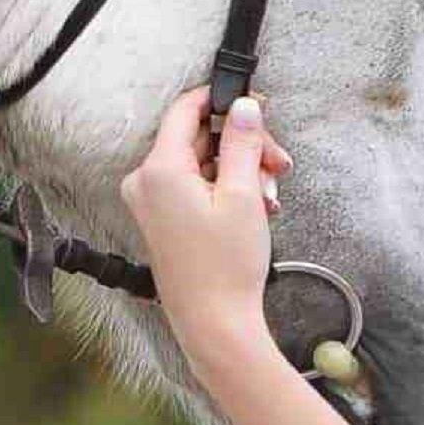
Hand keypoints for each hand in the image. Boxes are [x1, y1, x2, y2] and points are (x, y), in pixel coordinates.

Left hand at [116, 86, 293, 354]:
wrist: (214, 324)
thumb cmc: (226, 267)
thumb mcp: (243, 195)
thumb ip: (242, 142)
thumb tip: (243, 106)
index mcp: (159, 169)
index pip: (185, 110)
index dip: (221, 101)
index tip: (253, 104)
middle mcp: (146, 181)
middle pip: (198, 138)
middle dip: (242, 146)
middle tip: (277, 162)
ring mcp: (151, 202)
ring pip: (201, 164)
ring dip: (240, 170)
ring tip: (270, 195)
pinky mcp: (162, 219)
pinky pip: (194, 187)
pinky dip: (226, 190)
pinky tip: (256, 207)